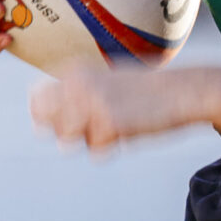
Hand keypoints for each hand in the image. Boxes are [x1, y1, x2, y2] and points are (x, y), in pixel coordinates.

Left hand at [29, 65, 205, 154]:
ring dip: (89, 140)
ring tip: (113, 124)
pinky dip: (111, 147)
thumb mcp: (104, 83)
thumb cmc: (144, 90)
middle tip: (93, 125)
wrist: (183, 90)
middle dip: (63, 131)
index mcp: (73, 70)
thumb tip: (37, 128)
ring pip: (68, 141)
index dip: (50, 117)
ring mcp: (91, 103)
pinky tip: (129, 129)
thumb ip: (72, 98)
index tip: (77, 118)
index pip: (36, 100)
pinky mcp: (109, 122)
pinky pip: (97, 151)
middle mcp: (77, 83)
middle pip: (45, 124)